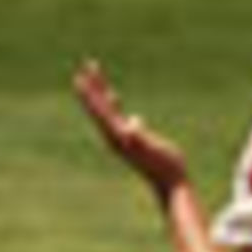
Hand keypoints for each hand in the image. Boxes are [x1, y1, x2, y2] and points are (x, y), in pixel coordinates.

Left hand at [74, 60, 189, 203]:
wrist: (170, 184)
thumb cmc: (165, 166)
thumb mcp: (154, 149)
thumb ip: (140, 137)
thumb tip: (131, 126)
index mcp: (118, 137)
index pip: (100, 111)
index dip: (91, 94)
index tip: (80, 77)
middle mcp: (115, 137)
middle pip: (99, 108)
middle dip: (92, 88)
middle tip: (85, 67)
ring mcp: (121, 139)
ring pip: (106, 111)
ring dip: (100, 93)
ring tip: (95, 78)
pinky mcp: (130, 140)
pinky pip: (116, 117)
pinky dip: (112, 104)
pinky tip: (114, 98)